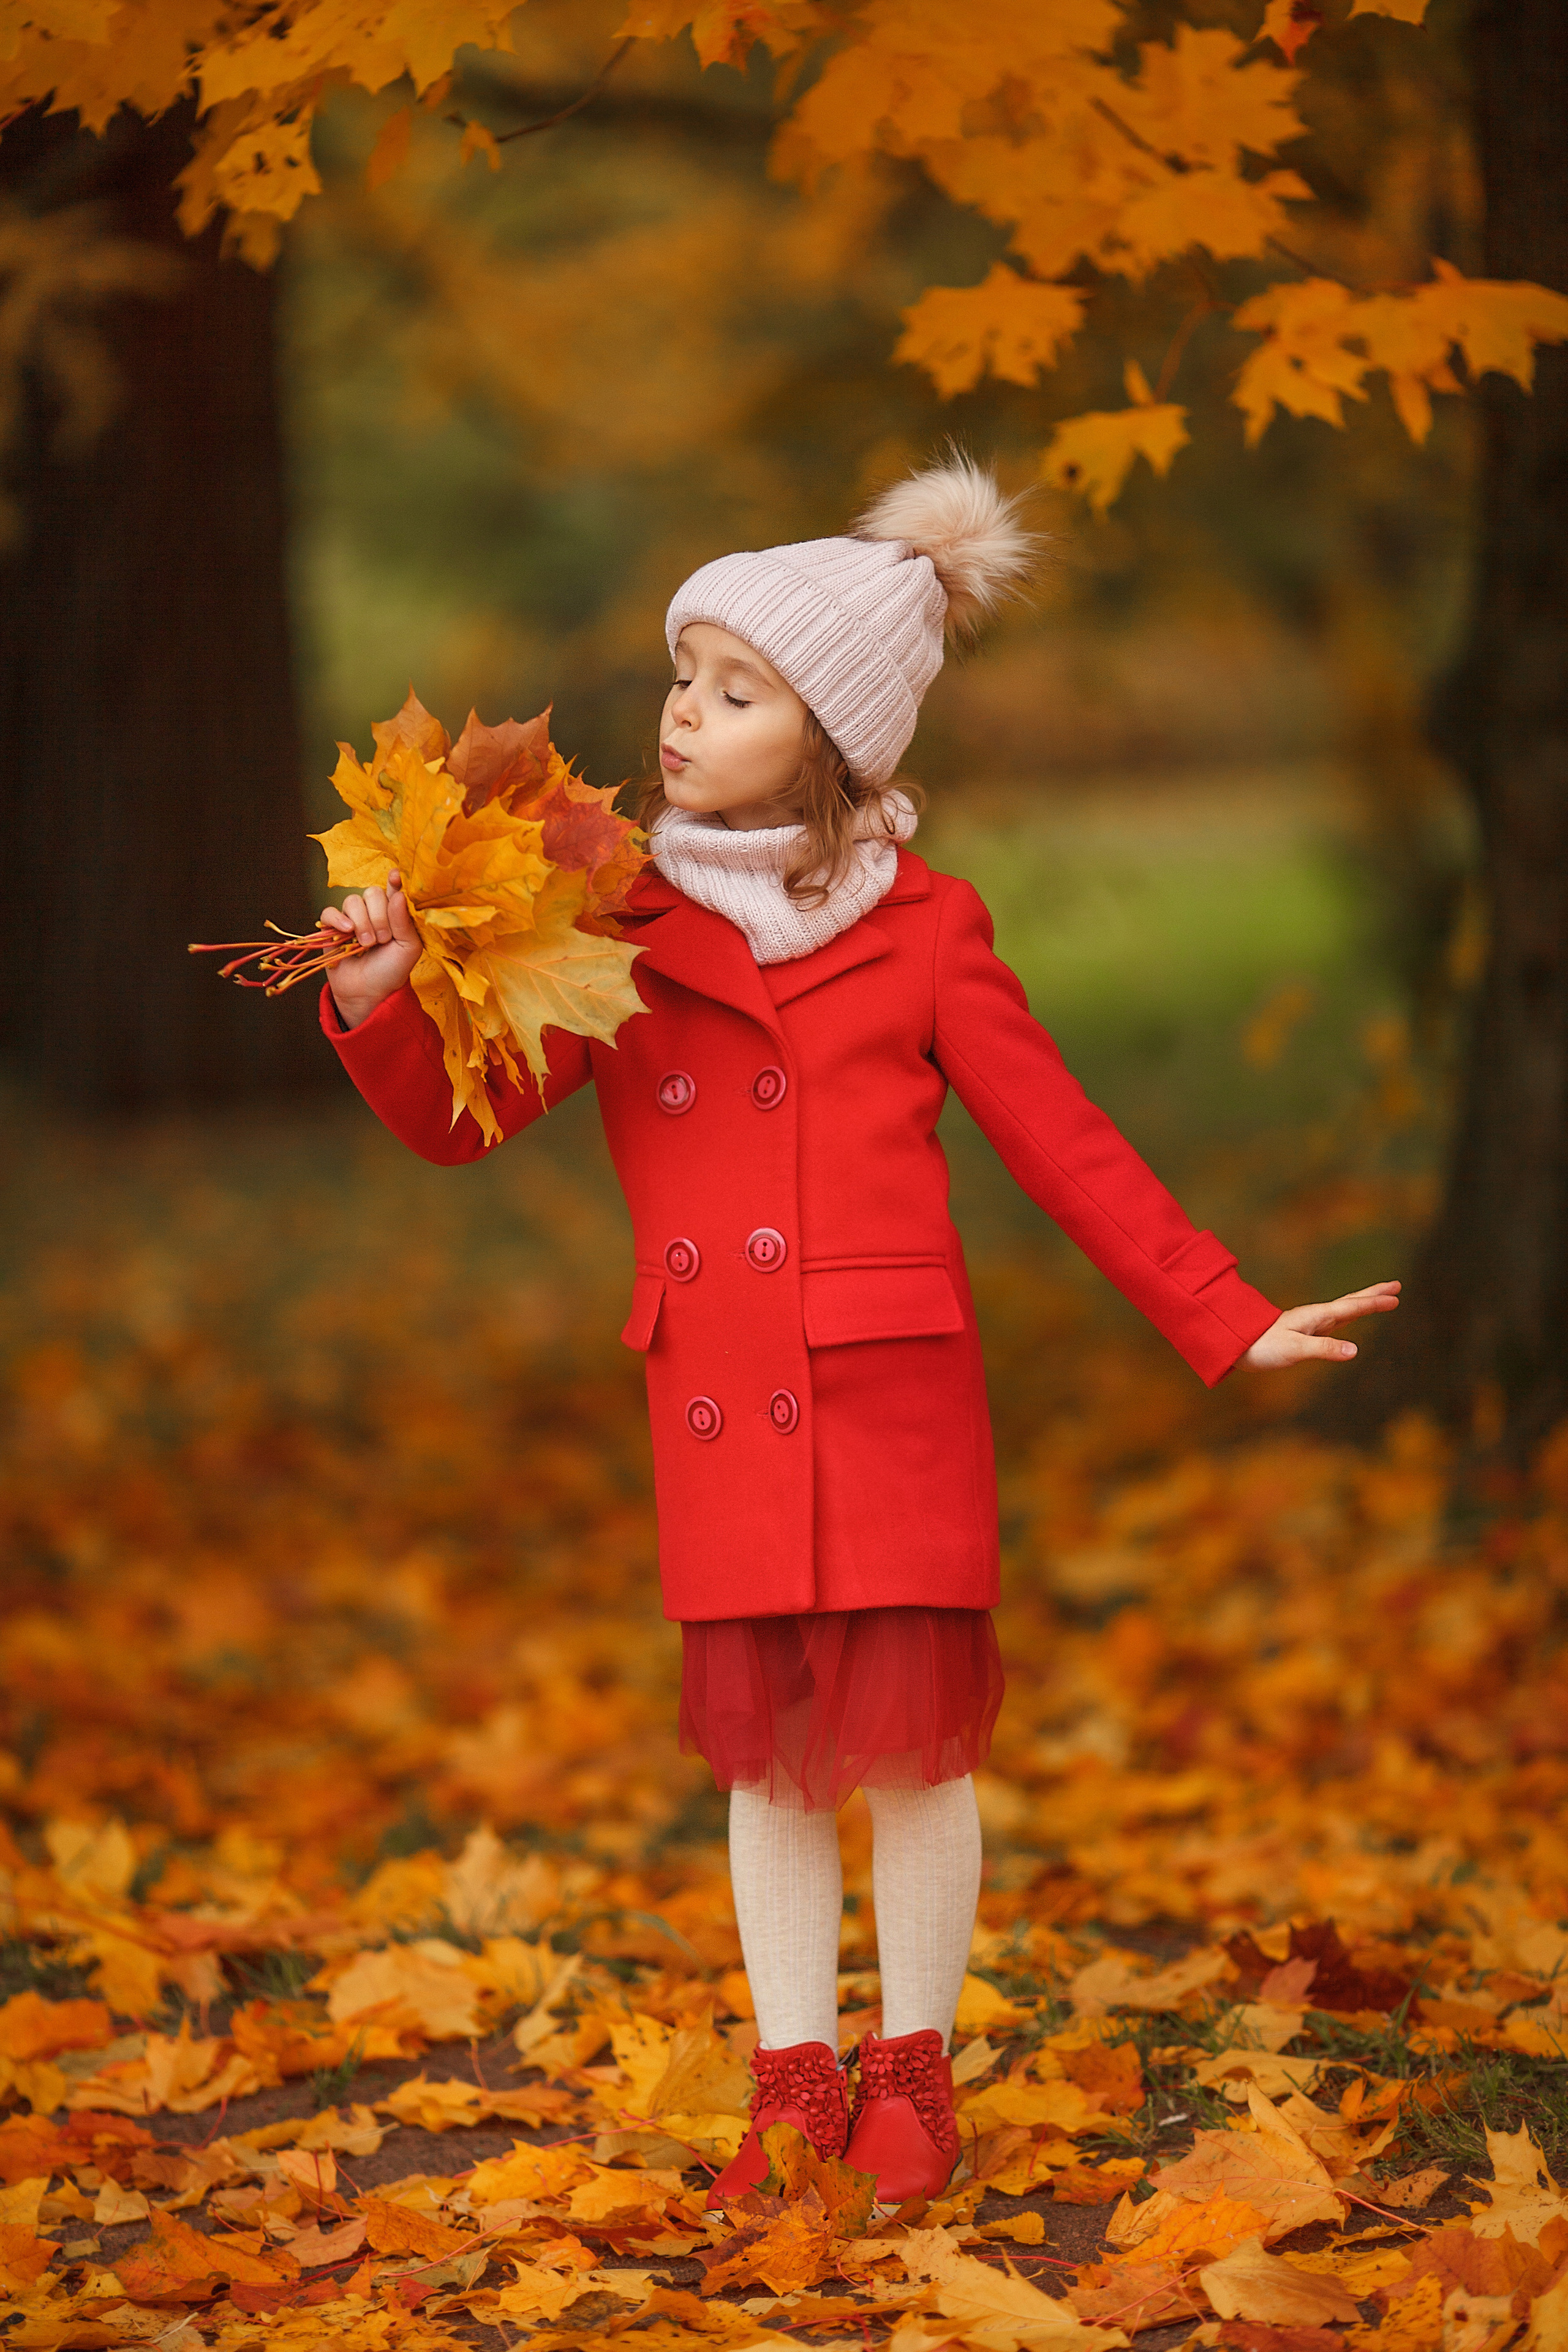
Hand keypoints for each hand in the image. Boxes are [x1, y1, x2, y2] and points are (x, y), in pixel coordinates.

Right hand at [321, 872, 420, 1028]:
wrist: (369, 993)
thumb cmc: (391, 971)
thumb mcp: (408, 949)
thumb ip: (404, 922)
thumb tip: (398, 894)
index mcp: (395, 914)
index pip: (394, 890)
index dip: (394, 881)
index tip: (396, 876)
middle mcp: (374, 912)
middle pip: (372, 893)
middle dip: (378, 916)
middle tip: (382, 940)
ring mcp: (352, 919)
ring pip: (352, 901)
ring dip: (362, 923)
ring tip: (367, 945)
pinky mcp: (333, 928)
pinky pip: (330, 912)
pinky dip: (338, 919)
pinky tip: (347, 932)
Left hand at [1241, 1280, 1401, 1370]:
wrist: (1236, 1345)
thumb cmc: (1263, 1348)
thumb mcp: (1295, 1350)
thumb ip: (1324, 1349)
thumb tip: (1355, 1350)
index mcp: (1316, 1317)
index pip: (1351, 1307)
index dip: (1374, 1303)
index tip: (1396, 1296)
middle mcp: (1315, 1317)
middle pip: (1351, 1302)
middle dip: (1374, 1295)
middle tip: (1397, 1285)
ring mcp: (1310, 1324)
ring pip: (1344, 1310)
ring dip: (1363, 1303)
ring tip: (1380, 1299)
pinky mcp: (1303, 1333)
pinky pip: (1334, 1322)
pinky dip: (1348, 1317)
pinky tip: (1347, 1321)